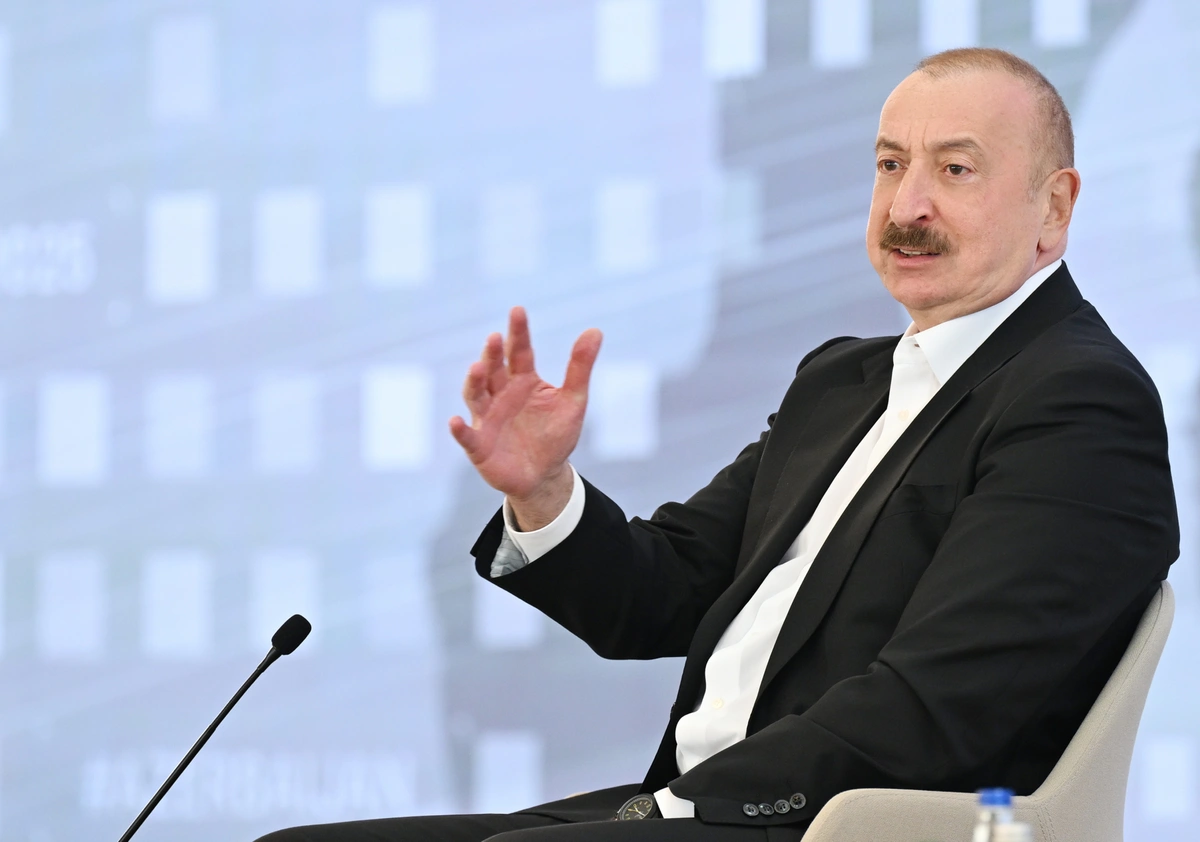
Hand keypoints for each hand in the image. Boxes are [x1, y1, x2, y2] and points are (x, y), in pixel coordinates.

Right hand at [449, 307, 601, 528]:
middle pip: (494, 370)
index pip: (519, 351)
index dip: (518, 332)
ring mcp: (487, 418)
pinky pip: (467, 436)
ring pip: (476, 395)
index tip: (517, 310)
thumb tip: (595, 330)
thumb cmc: (556, 434)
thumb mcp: (573, 400)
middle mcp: (500, 394)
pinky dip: (460, 430)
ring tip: (478, 367)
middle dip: (492, 354)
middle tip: (495, 338)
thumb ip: (580, 367)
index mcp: (523, 380)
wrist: (544, 475)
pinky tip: (456, 421)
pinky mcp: (479, 446)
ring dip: (475, 382)